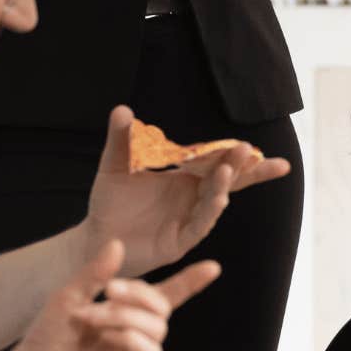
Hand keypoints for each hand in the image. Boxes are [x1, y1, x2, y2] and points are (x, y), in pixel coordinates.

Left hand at [0, 239, 220, 350]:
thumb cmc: (48, 337)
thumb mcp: (70, 296)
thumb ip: (96, 274)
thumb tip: (118, 244)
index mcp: (129, 313)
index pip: (169, 295)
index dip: (191, 281)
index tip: (213, 267)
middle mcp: (139, 335)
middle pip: (163, 308)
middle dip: (139, 294)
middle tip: (108, 291)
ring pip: (157, 328)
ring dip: (125, 316)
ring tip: (94, 317)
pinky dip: (130, 337)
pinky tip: (107, 337)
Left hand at [81, 105, 290, 277]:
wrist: (95, 238)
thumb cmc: (110, 203)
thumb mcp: (115, 166)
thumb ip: (122, 139)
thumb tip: (121, 108)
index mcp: (186, 178)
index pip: (218, 162)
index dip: (240, 157)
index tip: (255, 145)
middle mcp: (193, 198)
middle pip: (227, 181)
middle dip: (243, 169)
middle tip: (250, 150)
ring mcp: (188, 220)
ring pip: (213, 201)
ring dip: (221, 186)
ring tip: (226, 169)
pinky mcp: (179, 242)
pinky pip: (199, 226)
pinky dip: (209, 212)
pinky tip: (218, 198)